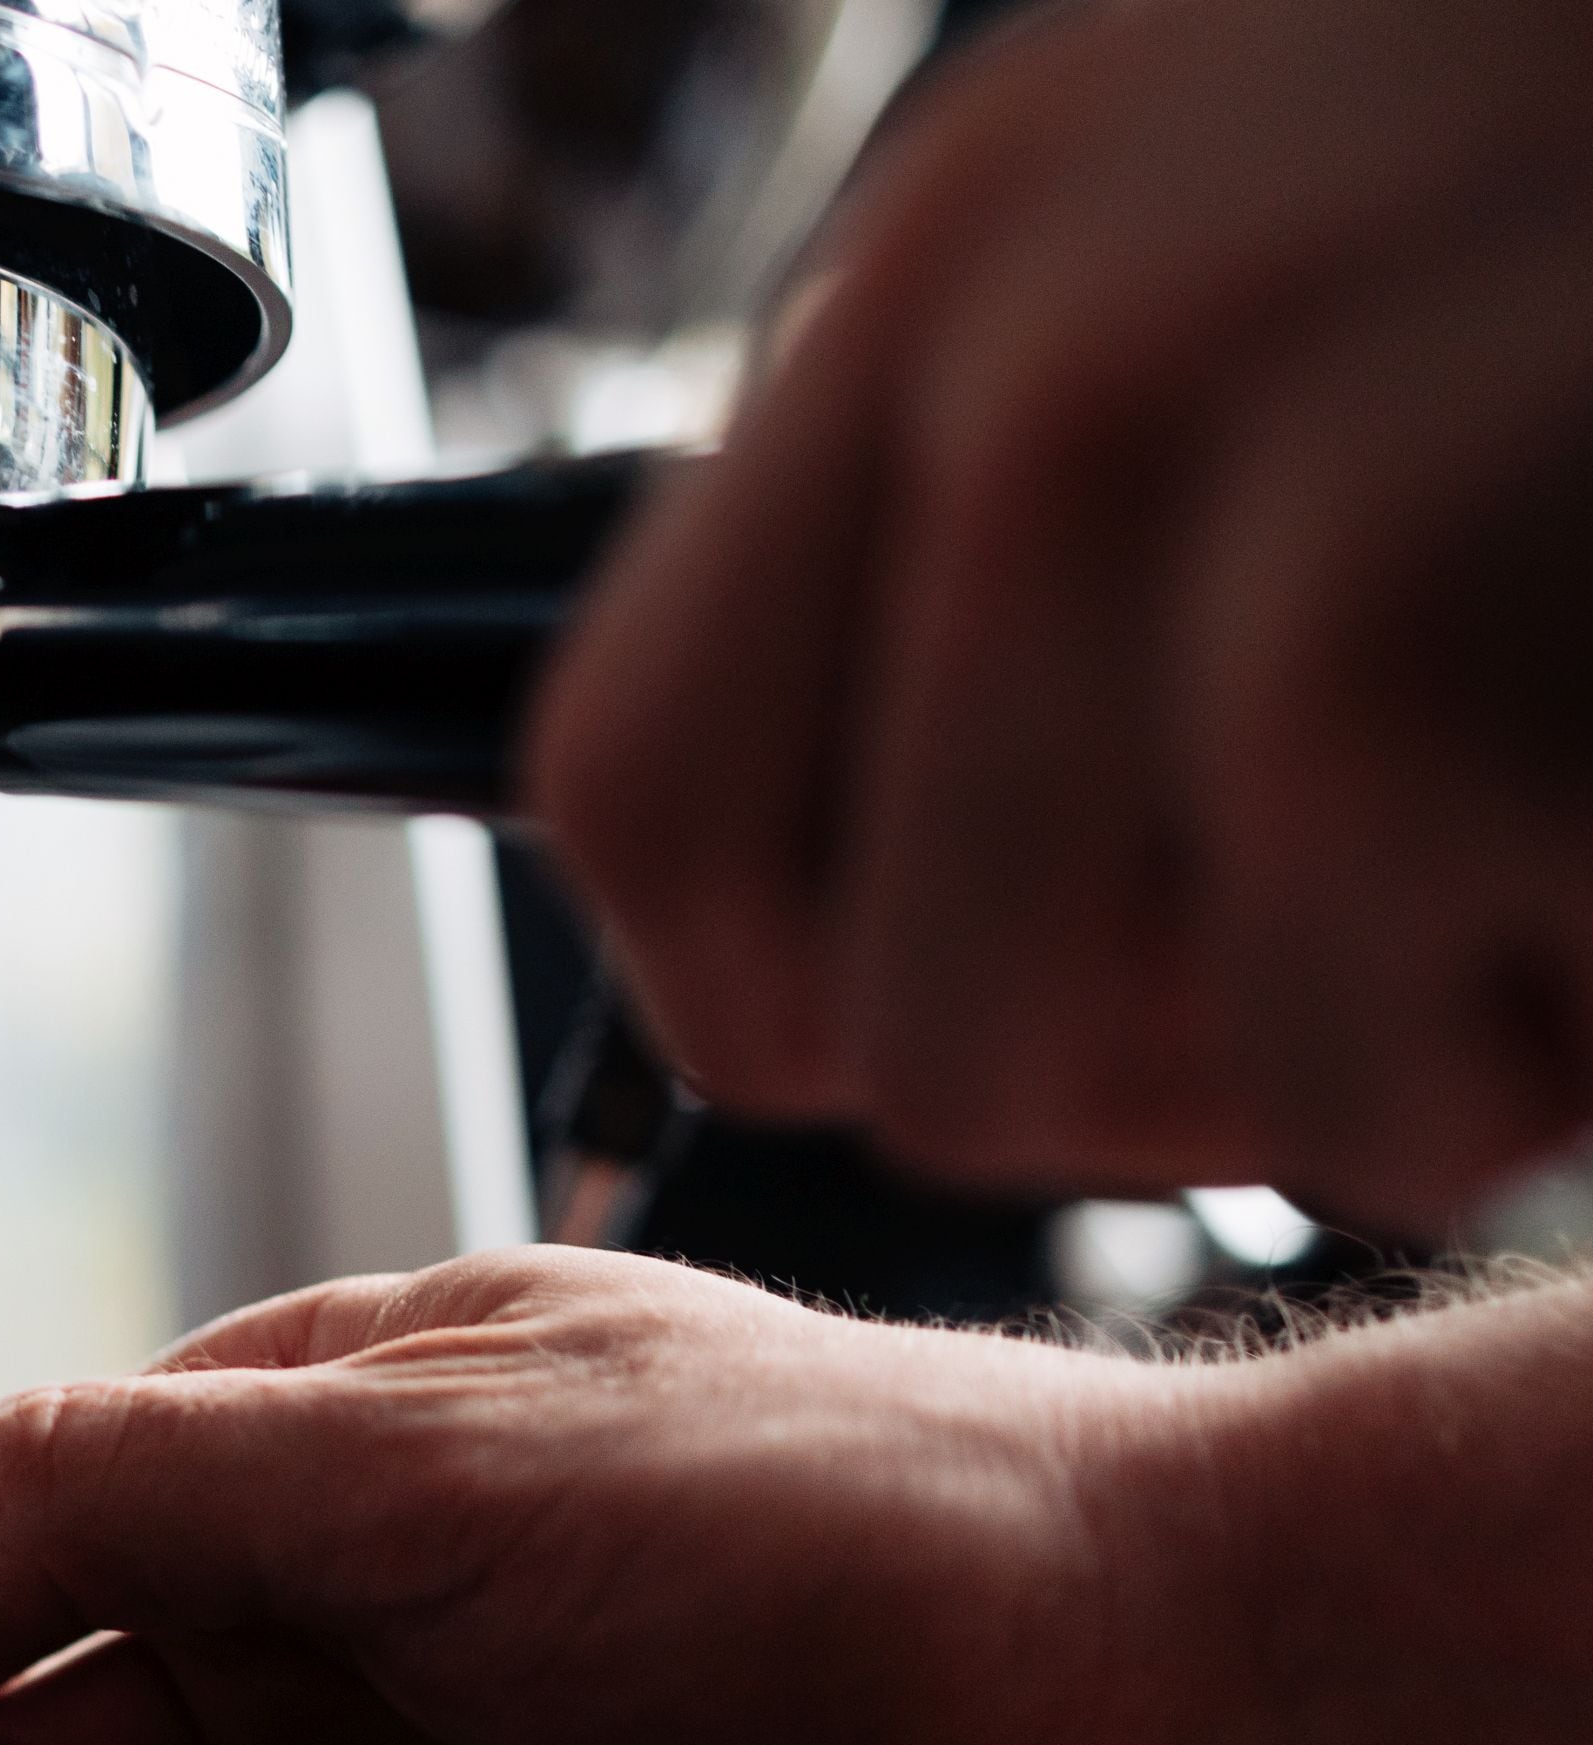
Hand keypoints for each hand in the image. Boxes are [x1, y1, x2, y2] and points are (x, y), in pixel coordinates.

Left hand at [530, 0, 1592, 1231]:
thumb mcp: (1244, 256)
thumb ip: (1002, 521)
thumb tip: (797, 888)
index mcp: (954, 279)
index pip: (632, 783)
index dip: (769, 982)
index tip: (933, 1002)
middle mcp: (1036, 388)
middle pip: (866, 1012)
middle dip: (1111, 1076)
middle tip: (1352, 950)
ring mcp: (1235, 527)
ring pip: (1110, 1093)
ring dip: (1354, 1058)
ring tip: (1539, 832)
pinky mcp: (1415, 686)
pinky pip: (1365, 1097)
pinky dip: (1538, 1052)